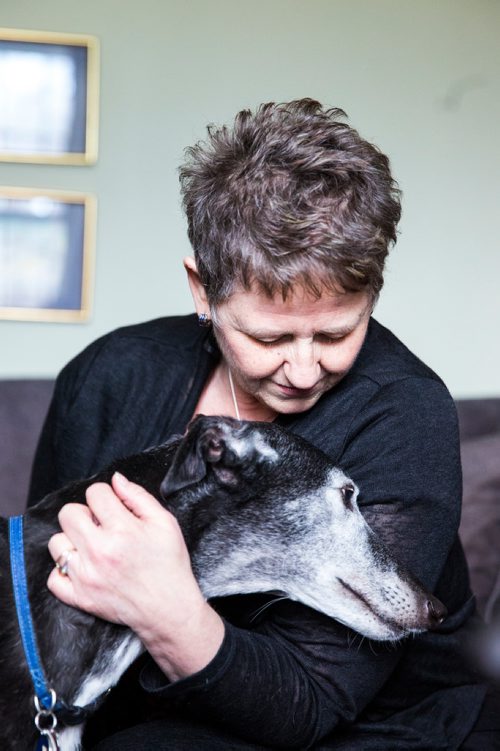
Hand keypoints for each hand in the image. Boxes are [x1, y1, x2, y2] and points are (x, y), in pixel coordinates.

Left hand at [48, 472, 224, 679]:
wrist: (169, 609)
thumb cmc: (169, 564)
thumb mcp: (165, 522)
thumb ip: (138, 496)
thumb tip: (115, 480)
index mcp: (122, 530)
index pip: (94, 493)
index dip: (106, 496)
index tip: (114, 508)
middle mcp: (99, 551)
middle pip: (68, 513)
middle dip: (85, 514)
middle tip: (102, 526)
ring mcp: (86, 576)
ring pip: (56, 542)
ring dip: (73, 540)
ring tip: (92, 547)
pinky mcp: (79, 597)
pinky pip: (54, 577)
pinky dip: (65, 571)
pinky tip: (84, 568)